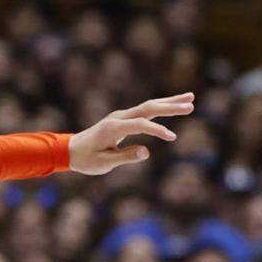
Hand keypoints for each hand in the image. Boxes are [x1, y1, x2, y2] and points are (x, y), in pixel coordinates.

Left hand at [68, 92, 194, 174]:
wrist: (71, 150)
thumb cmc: (86, 159)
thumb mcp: (104, 163)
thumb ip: (125, 157)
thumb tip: (146, 152)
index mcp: (113, 128)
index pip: (140, 125)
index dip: (157, 130)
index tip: (173, 137)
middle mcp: (118, 118)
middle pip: (148, 108)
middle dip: (170, 106)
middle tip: (191, 105)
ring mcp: (121, 116)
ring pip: (148, 106)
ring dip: (169, 102)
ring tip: (190, 98)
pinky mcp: (123, 119)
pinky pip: (145, 110)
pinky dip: (160, 107)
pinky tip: (173, 105)